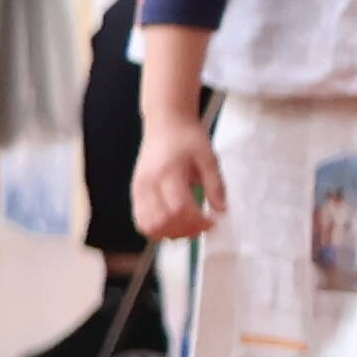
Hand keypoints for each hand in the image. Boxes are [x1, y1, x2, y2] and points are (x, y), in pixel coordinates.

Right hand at [133, 110, 221, 242]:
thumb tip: (221, 210)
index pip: (179, 208)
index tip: (212, 223)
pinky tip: (173, 223)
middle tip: (201, 227)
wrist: (165, 123)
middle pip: (161, 221)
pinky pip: (140, 219)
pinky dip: (156, 228)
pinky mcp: (135, 191)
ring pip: (147, 224)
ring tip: (188, 227)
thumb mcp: (209, 158)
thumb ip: (215, 185)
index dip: (196, 222)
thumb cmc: (187, 138)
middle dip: (184, 231)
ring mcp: (138, 188)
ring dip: (169, 233)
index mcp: (168, 173)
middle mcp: (148, 183)